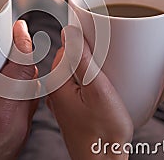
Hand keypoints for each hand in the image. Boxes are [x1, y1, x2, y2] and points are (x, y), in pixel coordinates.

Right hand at [0, 20, 37, 159]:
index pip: (23, 74)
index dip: (23, 47)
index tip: (18, 28)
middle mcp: (15, 125)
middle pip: (31, 79)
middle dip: (22, 54)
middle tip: (7, 36)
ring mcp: (18, 131)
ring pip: (31, 90)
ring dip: (22, 70)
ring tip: (4, 54)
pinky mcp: (16, 134)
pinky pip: (25, 102)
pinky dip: (18, 85)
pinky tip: (1, 80)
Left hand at [47, 26, 132, 159]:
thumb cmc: (103, 132)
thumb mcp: (97, 89)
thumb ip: (81, 59)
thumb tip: (69, 31)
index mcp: (56, 83)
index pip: (66, 48)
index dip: (86, 45)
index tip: (101, 51)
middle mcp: (55, 91)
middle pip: (71, 59)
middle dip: (90, 59)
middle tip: (107, 72)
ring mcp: (63, 102)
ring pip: (77, 73)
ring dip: (92, 73)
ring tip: (108, 85)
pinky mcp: (72, 109)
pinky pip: (80, 87)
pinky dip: (91, 86)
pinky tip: (104, 95)